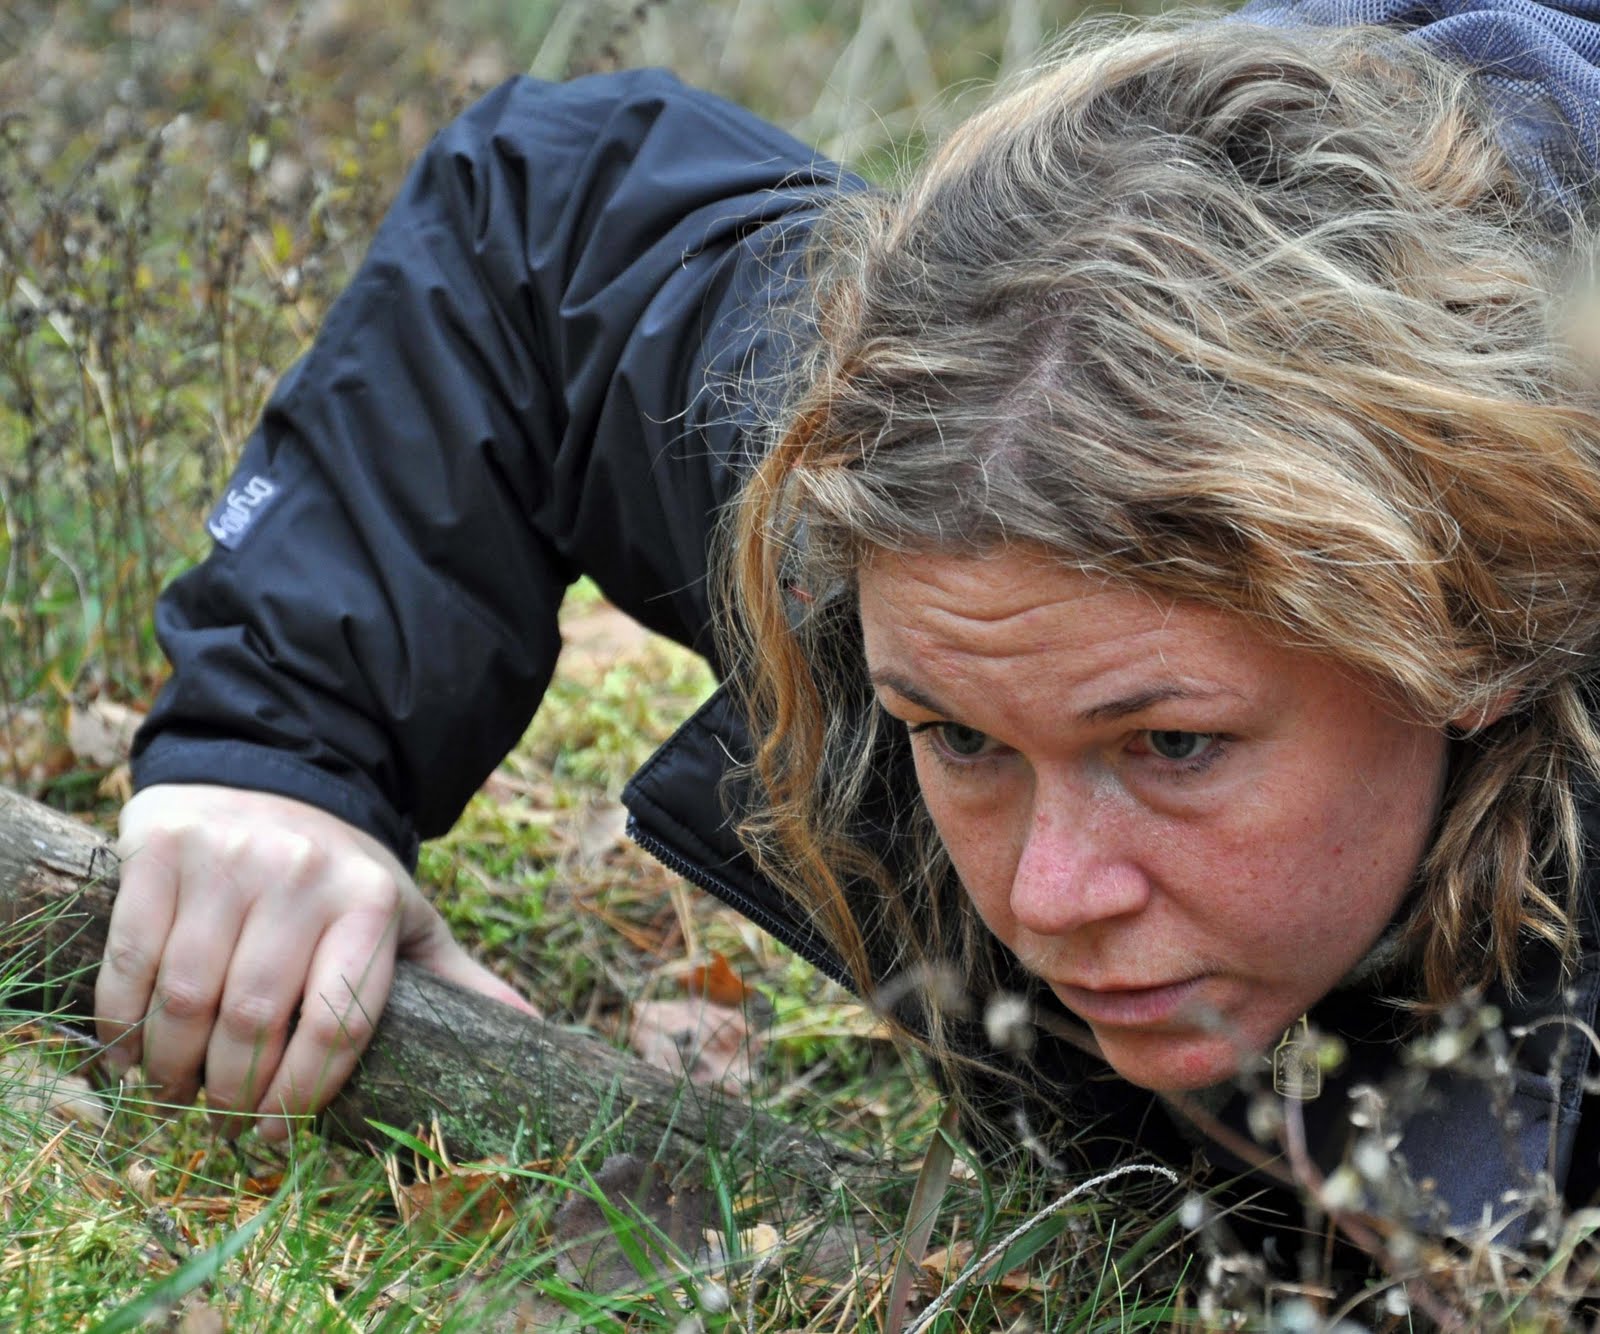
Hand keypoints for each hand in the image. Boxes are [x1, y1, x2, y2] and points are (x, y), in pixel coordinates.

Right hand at [96, 783, 535, 1138]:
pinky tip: (130, 1055)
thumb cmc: (342, 872)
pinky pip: (132, 956)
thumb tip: (534, 1029)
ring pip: (188, 995)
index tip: (278, 1134)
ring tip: (176, 1096)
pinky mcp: (164, 850)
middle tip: (221, 1123)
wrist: (272, 771)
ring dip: (173, 1068)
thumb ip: (456, 975)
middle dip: (231, 1092)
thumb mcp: (405, 913)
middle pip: (255, 1017)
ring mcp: (230, 859)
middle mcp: (303, 875)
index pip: (340, 1020)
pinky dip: (123, 1020)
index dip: (303, 1093)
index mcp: (370, 902)